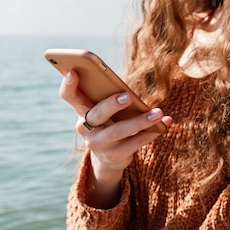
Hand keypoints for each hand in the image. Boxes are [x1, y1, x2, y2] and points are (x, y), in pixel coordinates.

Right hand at [59, 70, 171, 207]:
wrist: (109, 157)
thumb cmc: (110, 123)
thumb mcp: (106, 111)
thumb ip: (111, 98)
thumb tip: (129, 92)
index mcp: (81, 109)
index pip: (69, 96)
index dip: (68, 85)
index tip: (73, 72)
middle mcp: (84, 127)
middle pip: (96, 114)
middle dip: (112, 104)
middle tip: (128, 96)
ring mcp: (97, 144)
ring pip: (117, 131)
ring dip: (140, 121)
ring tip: (157, 113)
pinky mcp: (112, 156)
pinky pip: (132, 144)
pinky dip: (148, 134)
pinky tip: (162, 126)